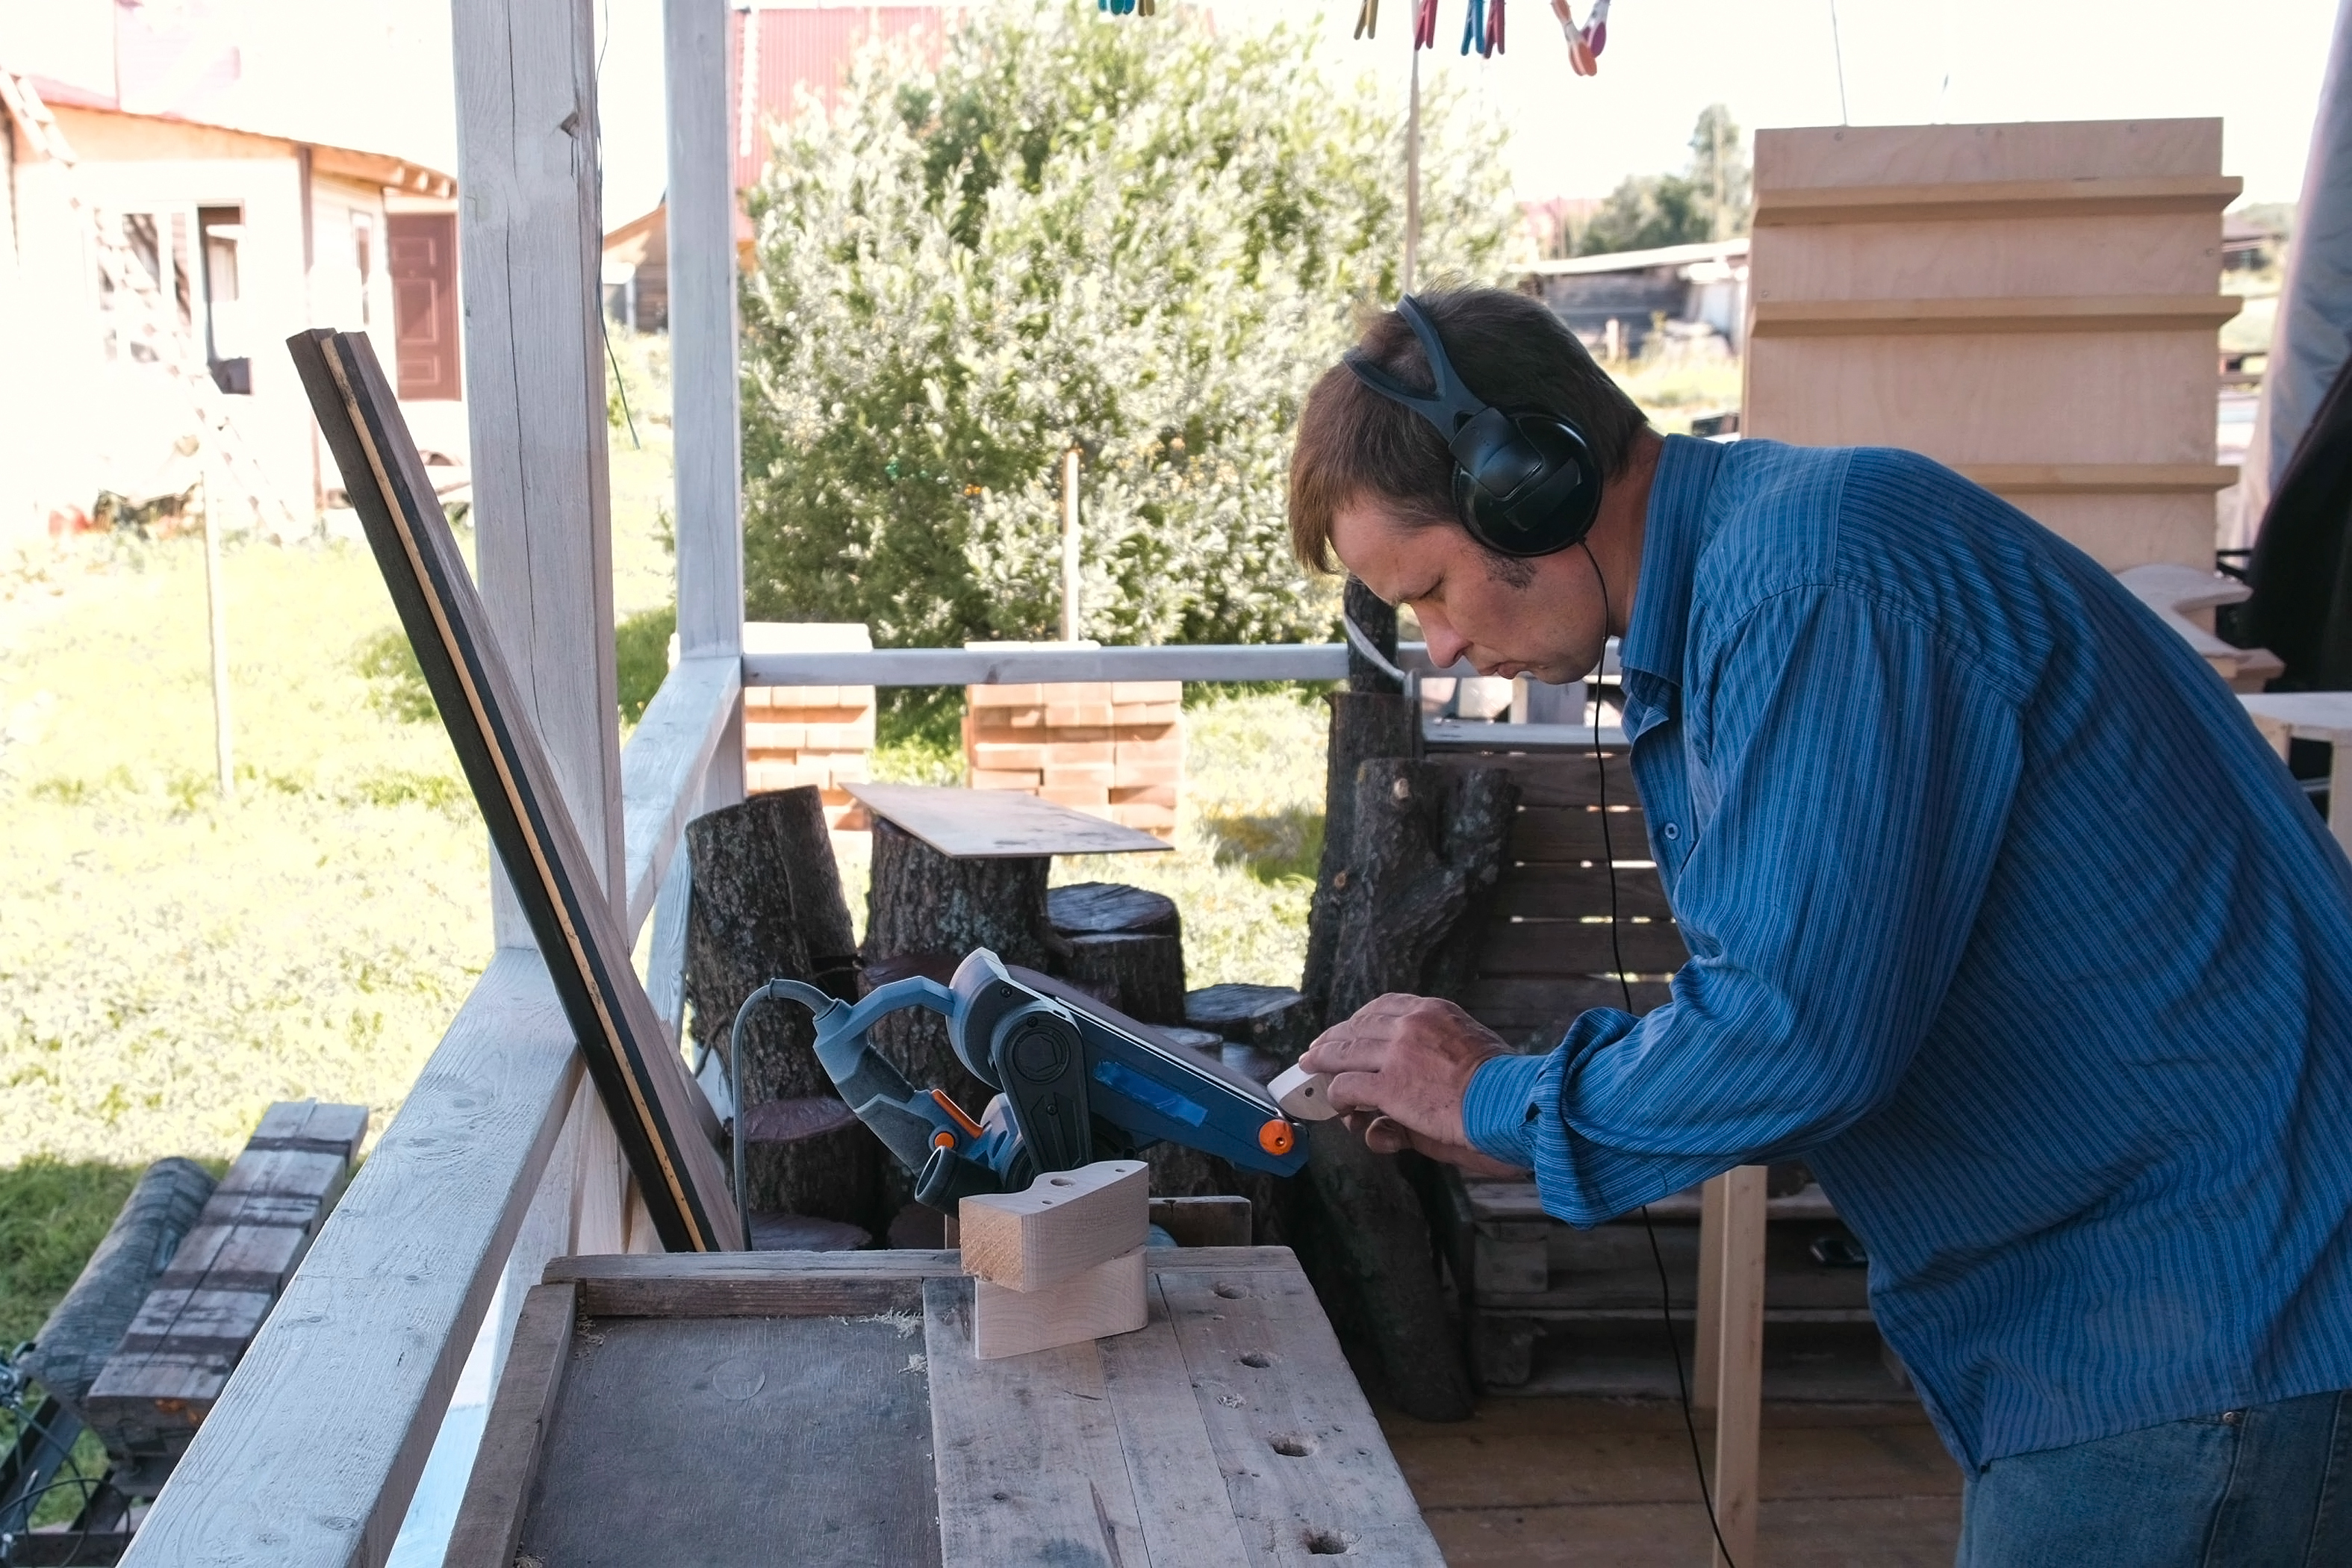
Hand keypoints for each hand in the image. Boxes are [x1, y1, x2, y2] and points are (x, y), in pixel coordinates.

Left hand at [1299, 994, 1528, 1176]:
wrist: (1516, 1104)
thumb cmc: (1505, 1090)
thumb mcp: (1469, 1059)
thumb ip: (1433, 1067)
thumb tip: (1422, 1079)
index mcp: (1435, 1011)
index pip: (1385, 1006)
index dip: (1360, 1020)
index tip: (1349, 1029)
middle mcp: (1412, 1024)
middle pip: (1358, 1026)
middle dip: (1334, 1039)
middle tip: (1317, 1051)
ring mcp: (1398, 1053)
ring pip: (1344, 1053)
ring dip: (1324, 1063)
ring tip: (1310, 1070)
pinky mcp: (1389, 1086)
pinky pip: (1347, 1087)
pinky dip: (1338, 1097)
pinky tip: (1338, 1107)